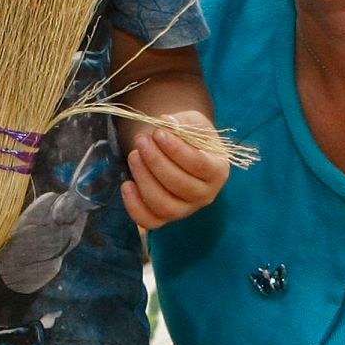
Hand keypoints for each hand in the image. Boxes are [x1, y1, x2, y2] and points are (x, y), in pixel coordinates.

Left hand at [121, 110, 229, 230]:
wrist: (180, 150)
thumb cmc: (189, 137)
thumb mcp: (191, 122)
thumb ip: (181, 123)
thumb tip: (166, 122)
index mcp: (218, 170)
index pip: (199, 164)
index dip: (176, 150)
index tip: (158, 133)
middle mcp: (206, 195)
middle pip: (180, 185)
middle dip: (156, 161)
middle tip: (141, 140)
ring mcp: (186, 209)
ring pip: (165, 206)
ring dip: (144, 180)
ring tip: (133, 155)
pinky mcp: (166, 218)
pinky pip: (150, 221)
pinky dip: (135, 207)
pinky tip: (127, 184)